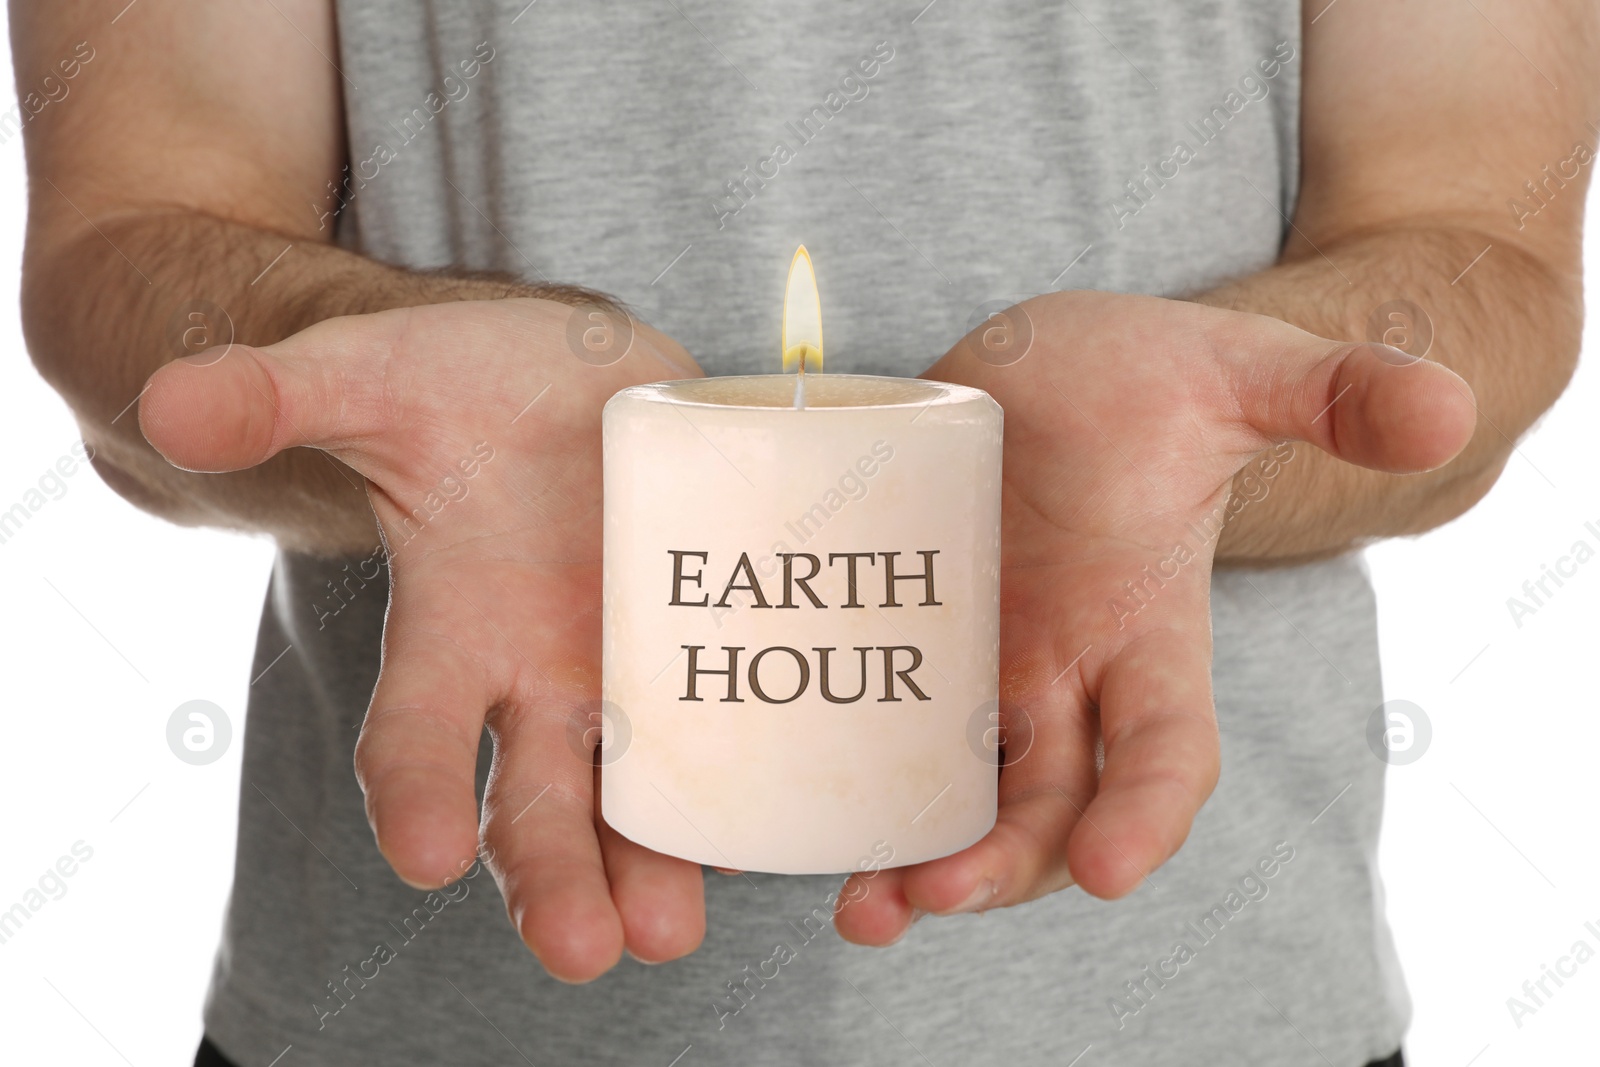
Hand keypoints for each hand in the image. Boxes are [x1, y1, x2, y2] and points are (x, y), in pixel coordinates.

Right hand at [140, 297, 708, 980]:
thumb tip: (166, 405)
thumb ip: (275, 395)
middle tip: (587, 952)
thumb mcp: (366, 377)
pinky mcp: (714, 633)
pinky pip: (742, 717)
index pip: (413, 734)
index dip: (412, 792)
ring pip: (641, 791)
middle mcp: (541, 675)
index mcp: (451, 632)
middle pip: (537, 800)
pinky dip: (763, 772)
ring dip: (659, 861)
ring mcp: (635, 664)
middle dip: (554, 875)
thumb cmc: (452, 386)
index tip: (423, 855)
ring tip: (672, 929)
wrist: (563, 382)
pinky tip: (800, 819)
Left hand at [834, 290, 1475, 942]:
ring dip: (914, 859)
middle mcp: (1064, 673)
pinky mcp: (905, 639)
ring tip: (860, 907)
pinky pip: (875, 729)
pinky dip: (848, 784)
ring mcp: (979, 665)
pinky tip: (795, 820)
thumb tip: (1450, 415)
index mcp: (1147, 632)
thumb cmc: (1151, 378)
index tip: (1108, 869)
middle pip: (1046, 805)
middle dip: (1000, 863)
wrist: (1048, 370)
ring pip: (956, 793)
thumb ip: (1336, 394)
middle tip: (930, 896)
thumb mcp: (1238, 368)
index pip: (1165, 750)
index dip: (1146, 814)